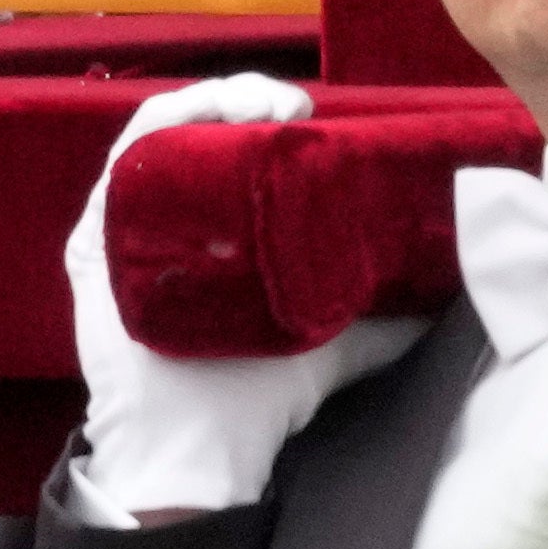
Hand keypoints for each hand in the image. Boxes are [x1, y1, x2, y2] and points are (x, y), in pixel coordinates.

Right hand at [62, 75, 380, 521]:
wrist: (206, 450)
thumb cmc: (261, 396)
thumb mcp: (338, 339)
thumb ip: (391, 317)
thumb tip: (452, 291)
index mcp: (214, 231)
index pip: (234, 143)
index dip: (267, 111)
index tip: (309, 112)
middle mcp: (166, 222)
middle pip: (198, 130)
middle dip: (242, 98)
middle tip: (289, 104)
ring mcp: (127, 230)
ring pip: (159, 136)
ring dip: (205, 103)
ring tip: (255, 105)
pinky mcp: (96, 248)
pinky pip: (118, 167)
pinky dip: (157, 129)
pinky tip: (194, 118)